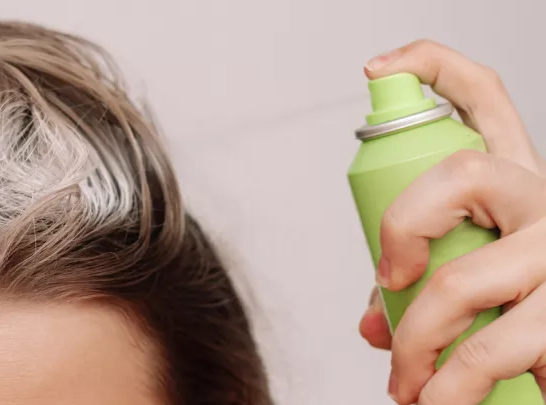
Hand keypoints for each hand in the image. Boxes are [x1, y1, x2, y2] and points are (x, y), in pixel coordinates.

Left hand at [357, 39, 545, 403]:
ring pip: (462, 278)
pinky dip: (453, 386)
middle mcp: (544, 198)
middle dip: (401, 229)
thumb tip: (374, 323)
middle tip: (389, 286)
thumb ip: (422, 282)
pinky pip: (494, 347)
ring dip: (415, 343)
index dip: (430, 66)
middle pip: (462, 170)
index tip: (376, 68)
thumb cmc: (517, 303)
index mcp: (515, 178)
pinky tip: (438, 403)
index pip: (483, 96)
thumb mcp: (475, 272)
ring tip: (404, 386)